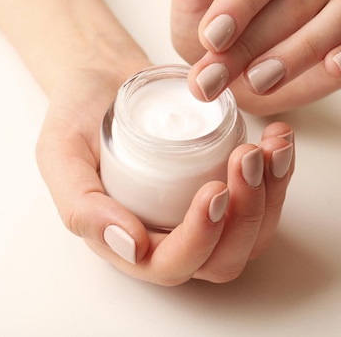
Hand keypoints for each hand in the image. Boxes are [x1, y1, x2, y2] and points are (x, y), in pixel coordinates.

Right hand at [36, 65, 294, 284]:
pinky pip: (264, 195)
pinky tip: (279, 138)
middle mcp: (168, 233)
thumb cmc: (76, 115)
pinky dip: (280, 171)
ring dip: (271, 196)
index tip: (213, 190)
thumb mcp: (60, 155)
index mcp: (127, 240)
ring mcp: (199, 209)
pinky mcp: (223, 180)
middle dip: (245, 216)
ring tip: (270, 146)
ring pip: (251, 233)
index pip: (171, 264)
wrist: (101, 76)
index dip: (199, 240)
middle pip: (222, 258)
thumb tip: (131, 246)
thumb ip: (81, 204)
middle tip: (245, 159)